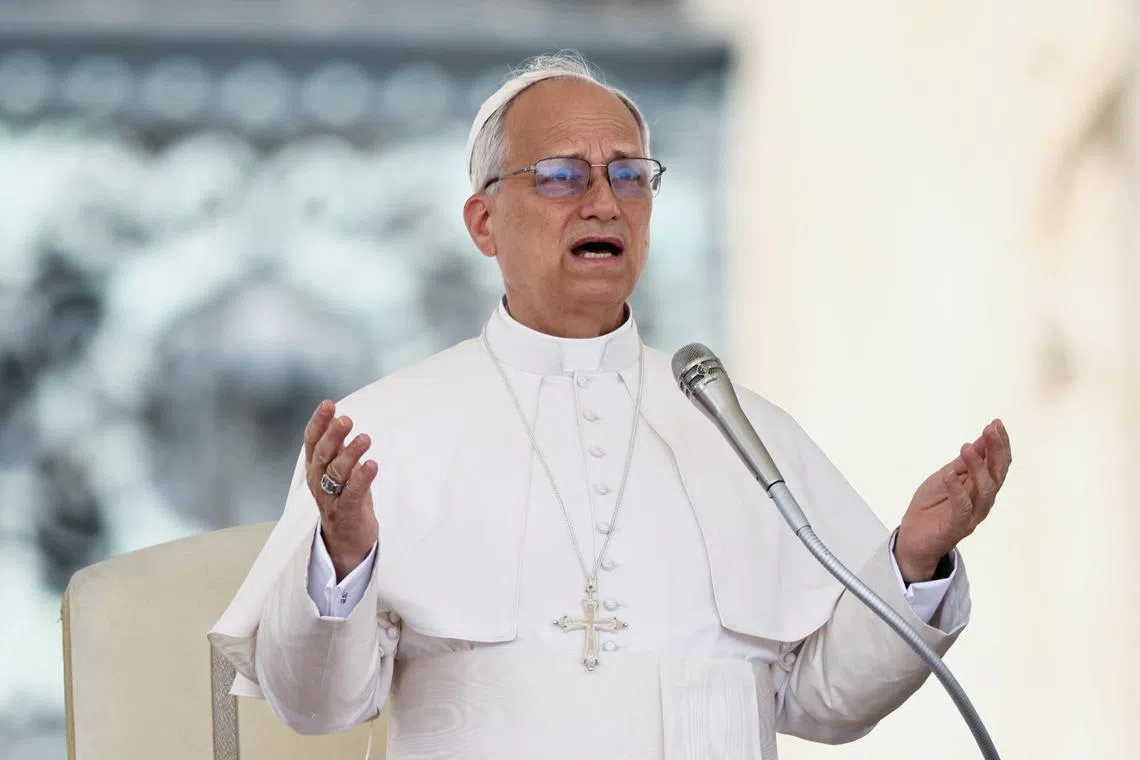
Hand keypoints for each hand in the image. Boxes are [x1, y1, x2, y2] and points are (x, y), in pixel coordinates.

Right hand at [304, 400, 379, 580]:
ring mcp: (331, 499)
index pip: (312, 442)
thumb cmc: (345, 500)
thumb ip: (340, 449)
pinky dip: (362, 478)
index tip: (328, 404)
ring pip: (336, 473)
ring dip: (350, 454)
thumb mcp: (341, 472)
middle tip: (346, 419)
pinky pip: (352, 493)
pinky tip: (372, 465)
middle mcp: (318, 482)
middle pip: (323, 455)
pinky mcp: (346, 512)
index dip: (319, 423)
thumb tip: (341, 421)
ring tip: (365, 438)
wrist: (347, 543)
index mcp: (315, 469)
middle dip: (333, 435)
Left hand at [896, 419, 1011, 582]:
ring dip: (978, 467)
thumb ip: (965, 462)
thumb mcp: (947, 476)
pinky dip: (957, 491)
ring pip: (984, 491)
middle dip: (996, 451)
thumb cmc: (931, 506)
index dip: (1000, 444)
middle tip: (990, 430)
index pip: (998, 464)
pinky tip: (950, 475)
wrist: (912, 537)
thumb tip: (982, 438)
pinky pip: (962, 508)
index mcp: (981, 488)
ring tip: (966, 448)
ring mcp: (971, 515)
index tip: (996, 423)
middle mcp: (982, 501)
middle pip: (997, 475)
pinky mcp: (956, 527)